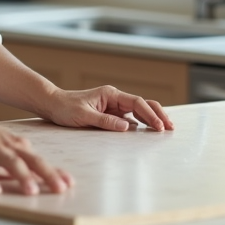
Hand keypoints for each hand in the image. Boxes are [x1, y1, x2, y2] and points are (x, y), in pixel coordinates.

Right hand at [0, 104, 72, 195]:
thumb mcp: (8, 146)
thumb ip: (22, 161)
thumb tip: (39, 178)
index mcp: (19, 147)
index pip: (41, 161)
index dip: (56, 172)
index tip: (70, 183)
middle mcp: (9, 148)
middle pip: (33, 161)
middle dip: (48, 175)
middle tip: (60, 189)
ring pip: (11, 163)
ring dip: (22, 177)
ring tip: (32, 191)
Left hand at [39, 84, 174, 132]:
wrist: (53, 104)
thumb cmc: (65, 108)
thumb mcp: (84, 116)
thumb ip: (105, 121)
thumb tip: (128, 127)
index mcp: (110, 94)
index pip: (137, 103)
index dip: (150, 115)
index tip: (159, 127)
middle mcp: (115, 98)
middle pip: (143, 104)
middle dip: (158, 114)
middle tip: (170, 128)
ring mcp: (114, 106)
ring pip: (139, 110)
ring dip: (152, 118)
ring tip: (165, 129)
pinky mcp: (111, 114)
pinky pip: (130, 117)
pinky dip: (142, 123)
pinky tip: (149, 130)